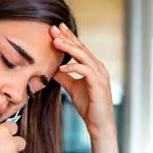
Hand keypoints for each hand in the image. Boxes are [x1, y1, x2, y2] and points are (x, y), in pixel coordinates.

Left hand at [50, 23, 116, 138]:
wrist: (99, 124)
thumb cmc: (88, 106)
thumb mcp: (72, 88)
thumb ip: (64, 77)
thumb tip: (52, 68)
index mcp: (93, 66)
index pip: (79, 48)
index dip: (68, 37)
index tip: (56, 29)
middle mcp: (98, 67)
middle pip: (81, 48)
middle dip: (67, 37)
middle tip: (53, 28)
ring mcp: (100, 75)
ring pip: (83, 56)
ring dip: (69, 48)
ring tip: (56, 42)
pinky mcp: (98, 85)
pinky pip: (85, 71)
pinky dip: (73, 67)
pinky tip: (62, 67)